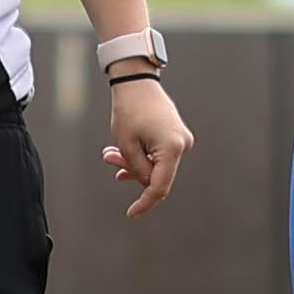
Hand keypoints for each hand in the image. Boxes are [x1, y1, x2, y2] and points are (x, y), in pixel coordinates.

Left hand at [102, 73, 192, 217]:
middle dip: (132, 172)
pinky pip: (159, 154)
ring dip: (133, 162)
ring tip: (111, 153)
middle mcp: (183, 145)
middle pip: (157, 174)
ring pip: (156, 164)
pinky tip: (122, 150)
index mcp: (173, 148)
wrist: (136, 79)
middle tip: (109, 160)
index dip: (145, 203)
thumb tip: (145, 186)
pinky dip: (142, 154)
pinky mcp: (176, 135)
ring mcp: (181, 139)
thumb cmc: (129, 108)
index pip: (160, 186)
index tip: (131, 213)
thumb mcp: (127, 144)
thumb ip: (137, 169)